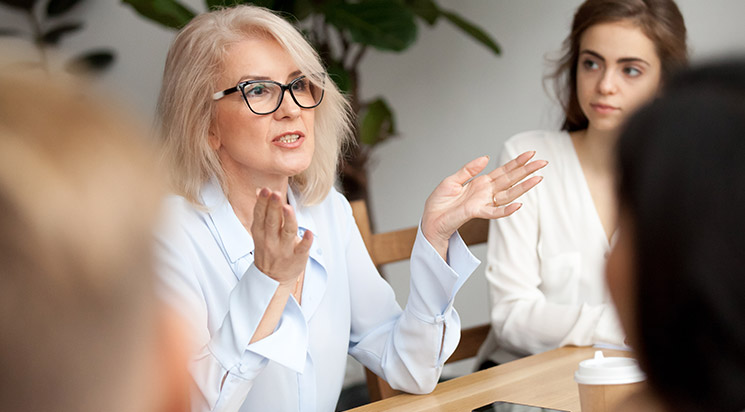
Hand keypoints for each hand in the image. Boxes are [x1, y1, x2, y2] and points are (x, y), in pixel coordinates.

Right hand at [251, 188, 312, 285]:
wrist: (272, 279)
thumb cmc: (268, 249)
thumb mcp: (260, 232)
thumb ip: (262, 211)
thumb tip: (260, 190)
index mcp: (260, 232)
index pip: (260, 215)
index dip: (262, 202)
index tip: (265, 190)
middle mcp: (271, 240)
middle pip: (272, 221)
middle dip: (273, 207)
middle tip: (275, 193)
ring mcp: (284, 249)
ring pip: (287, 232)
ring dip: (288, 220)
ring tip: (288, 208)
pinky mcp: (297, 257)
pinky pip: (302, 249)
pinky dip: (305, 241)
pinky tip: (309, 233)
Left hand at [421, 151, 546, 258]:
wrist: (430, 220)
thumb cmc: (439, 203)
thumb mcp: (452, 180)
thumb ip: (468, 169)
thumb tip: (485, 157)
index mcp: (481, 183)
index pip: (503, 171)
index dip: (517, 162)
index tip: (531, 153)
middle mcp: (486, 193)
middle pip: (510, 180)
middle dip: (526, 171)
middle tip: (543, 162)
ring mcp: (483, 203)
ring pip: (508, 194)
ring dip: (523, 187)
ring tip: (538, 178)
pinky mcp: (476, 212)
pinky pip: (494, 212)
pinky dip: (506, 209)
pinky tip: (519, 204)